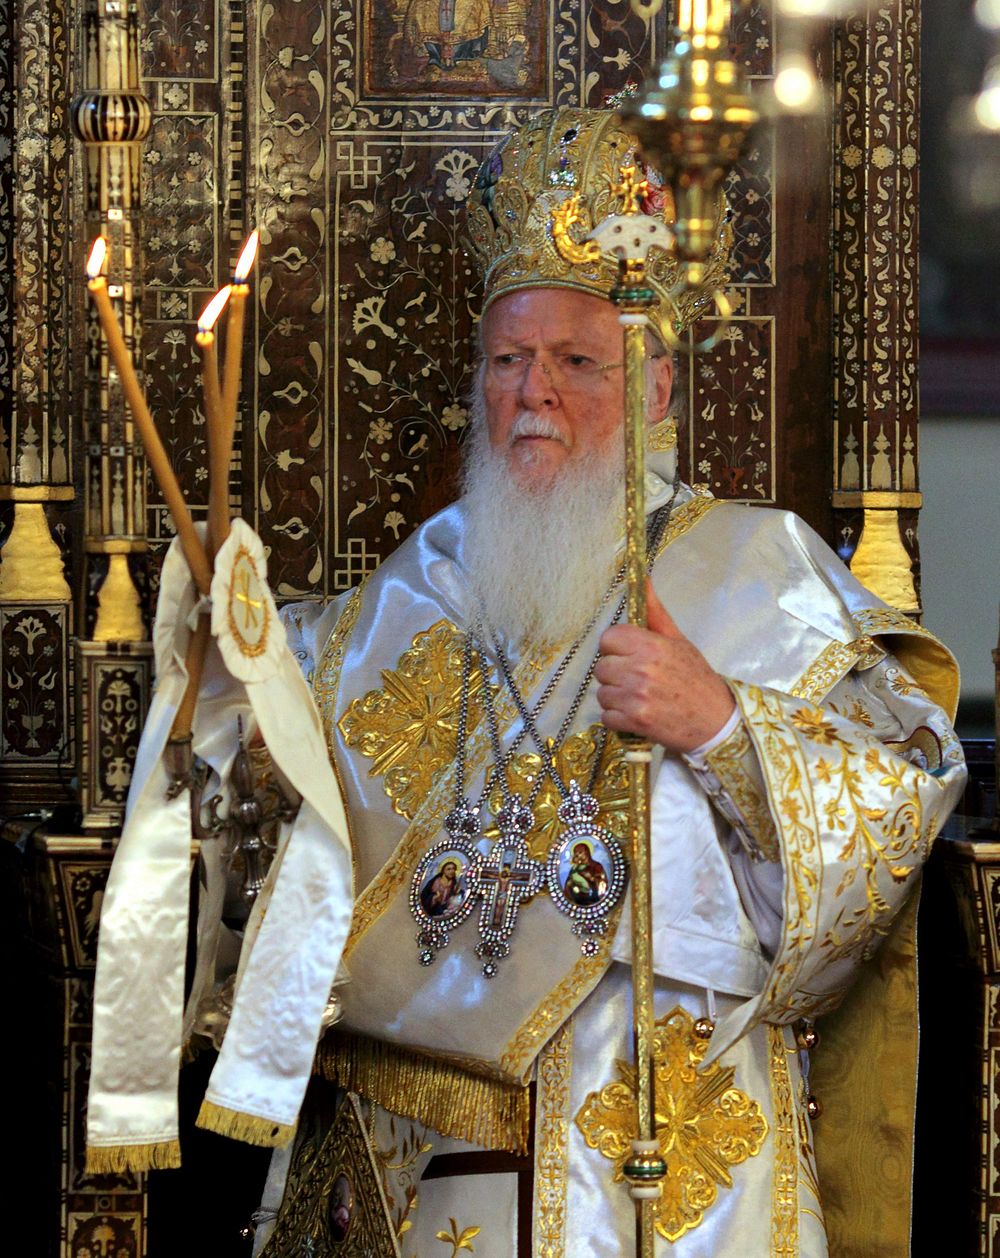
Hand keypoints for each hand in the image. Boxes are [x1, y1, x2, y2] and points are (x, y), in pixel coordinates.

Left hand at [595, 580, 735, 754]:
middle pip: (602, 667)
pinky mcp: (634, 721)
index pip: (608, 638)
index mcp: (651, 645)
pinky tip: (638, 714)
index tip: (629, 656)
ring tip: (640, 698)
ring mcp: (635, 697)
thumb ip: (655, 612)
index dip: (616, 648)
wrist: (715, 720)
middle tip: (638, 680)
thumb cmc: (696, 678)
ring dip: (617, 698)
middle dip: (616, 674)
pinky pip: (607, 717)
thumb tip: (642, 579)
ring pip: (602, 693)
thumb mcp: (678, 640)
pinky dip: (619, 719)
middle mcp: (640, 669)